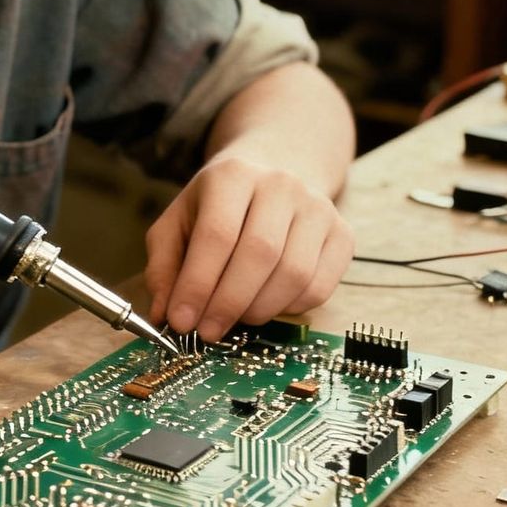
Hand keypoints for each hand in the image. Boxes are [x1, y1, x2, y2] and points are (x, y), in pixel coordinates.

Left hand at [143, 154, 353, 341]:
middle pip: (260, 254)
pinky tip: (266, 305)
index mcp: (233, 175)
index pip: (217, 235)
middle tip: (207, 332)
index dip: (198, 284)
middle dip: (228, 303)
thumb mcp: (177, 223)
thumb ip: (164, 266)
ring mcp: (317, 208)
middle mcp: (281, 185)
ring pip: (293, 274)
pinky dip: (290, 309)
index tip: (181, 321)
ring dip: (259, 310)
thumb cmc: (216, 207)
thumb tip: (164, 314)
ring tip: (234, 318)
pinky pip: (319, 287)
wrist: (271, 176)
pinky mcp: (342, 234)